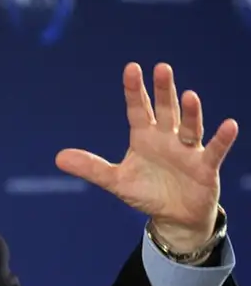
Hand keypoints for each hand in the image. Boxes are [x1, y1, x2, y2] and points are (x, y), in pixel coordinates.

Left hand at [55, 63, 238, 251]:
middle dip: (163, 90)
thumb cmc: (146, 193)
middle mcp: (167, 138)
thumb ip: (90, 168)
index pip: (138, 109)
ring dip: (190, 112)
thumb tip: (58, 157)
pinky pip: (214, 150)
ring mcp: (187, 150)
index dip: (135, 91)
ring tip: (189, 95)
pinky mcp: (204, 167)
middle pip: (165, 110)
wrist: (173, 217)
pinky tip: (228, 125)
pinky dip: (221, 139)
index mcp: (144, 137)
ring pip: (189, 126)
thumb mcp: (115, 181)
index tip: (131, 68)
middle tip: (161, 68)